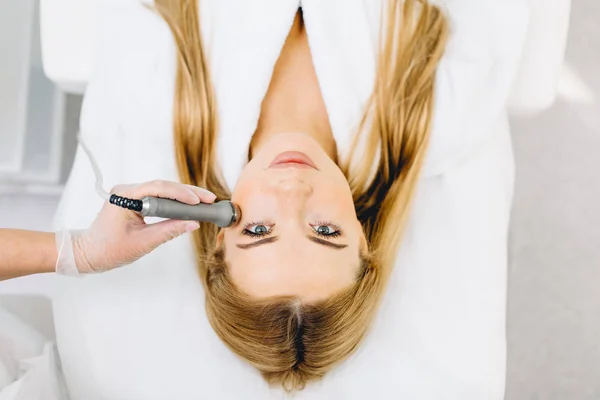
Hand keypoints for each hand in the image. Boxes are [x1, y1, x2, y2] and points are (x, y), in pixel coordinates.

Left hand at [67, 180, 215, 272]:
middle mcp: (127, 190)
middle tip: (209, 199)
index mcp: (125, 195)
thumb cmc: (108, 250)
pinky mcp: (135, 200)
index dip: (181, 194)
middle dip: (188, 193)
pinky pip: (158, 197)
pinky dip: (174, 202)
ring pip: (163, 190)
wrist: (88, 253)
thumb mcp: (142, 243)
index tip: (198, 202)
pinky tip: (190, 206)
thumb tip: (193, 224)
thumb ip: (169, 231)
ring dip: (183, 196)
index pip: (158, 188)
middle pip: (164, 186)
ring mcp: (131, 194)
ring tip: (204, 202)